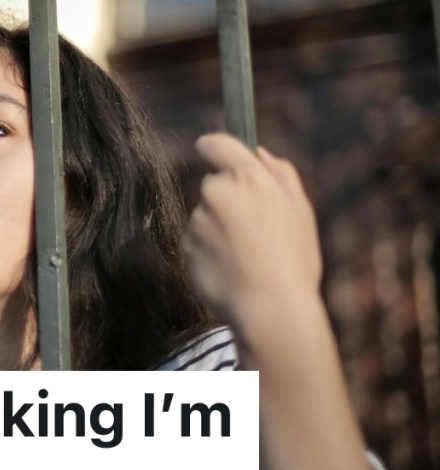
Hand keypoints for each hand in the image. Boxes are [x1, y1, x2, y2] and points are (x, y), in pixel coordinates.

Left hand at [183, 133, 322, 327]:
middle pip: (213, 184)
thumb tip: (258, 153)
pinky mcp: (186, 247)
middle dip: (229, 198)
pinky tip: (232, 268)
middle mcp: (216, 193)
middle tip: (256, 228)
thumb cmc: (293, 259)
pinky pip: (198, 241)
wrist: (270, 309)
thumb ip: (280, 174)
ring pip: (206, 215)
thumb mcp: (300, 210)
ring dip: (220, 227)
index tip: (217, 156)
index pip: (215, 143)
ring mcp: (197, 221)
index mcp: (247, 178)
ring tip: (248, 255)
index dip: (215, 148)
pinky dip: (210, 250)